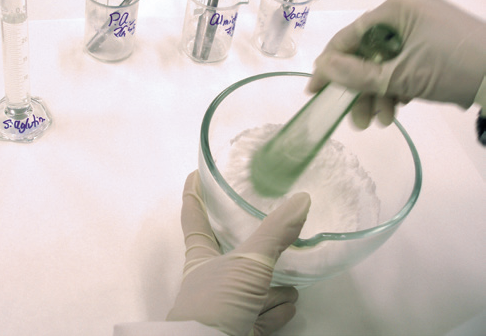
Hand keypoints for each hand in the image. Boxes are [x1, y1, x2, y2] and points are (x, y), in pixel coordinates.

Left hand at [167, 171, 309, 335]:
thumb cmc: (217, 302)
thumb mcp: (248, 263)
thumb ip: (275, 233)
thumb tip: (301, 200)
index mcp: (201, 256)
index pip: (194, 217)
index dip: (194, 195)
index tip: (196, 175)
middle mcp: (210, 279)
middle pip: (231, 254)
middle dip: (254, 248)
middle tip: (273, 236)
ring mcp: (224, 306)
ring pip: (250, 288)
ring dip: (271, 286)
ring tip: (290, 284)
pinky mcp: (237, 328)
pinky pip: (259, 315)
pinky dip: (273, 311)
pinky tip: (287, 307)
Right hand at [308, 0, 485, 127]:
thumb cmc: (452, 68)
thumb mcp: (399, 76)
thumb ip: (355, 75)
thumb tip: (320, 68)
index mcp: (397, 8)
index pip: (350, 36)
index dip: (330, 65)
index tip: (314, 89)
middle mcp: (407, 11)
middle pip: (368, 53)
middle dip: (362, 89)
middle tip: (354, 118)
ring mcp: (423, 25)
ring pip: (386, 62)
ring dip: (379, 93)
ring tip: (379, 121)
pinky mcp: (434, 41)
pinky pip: (403, 61)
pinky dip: (397, 85)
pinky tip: (395, 109)